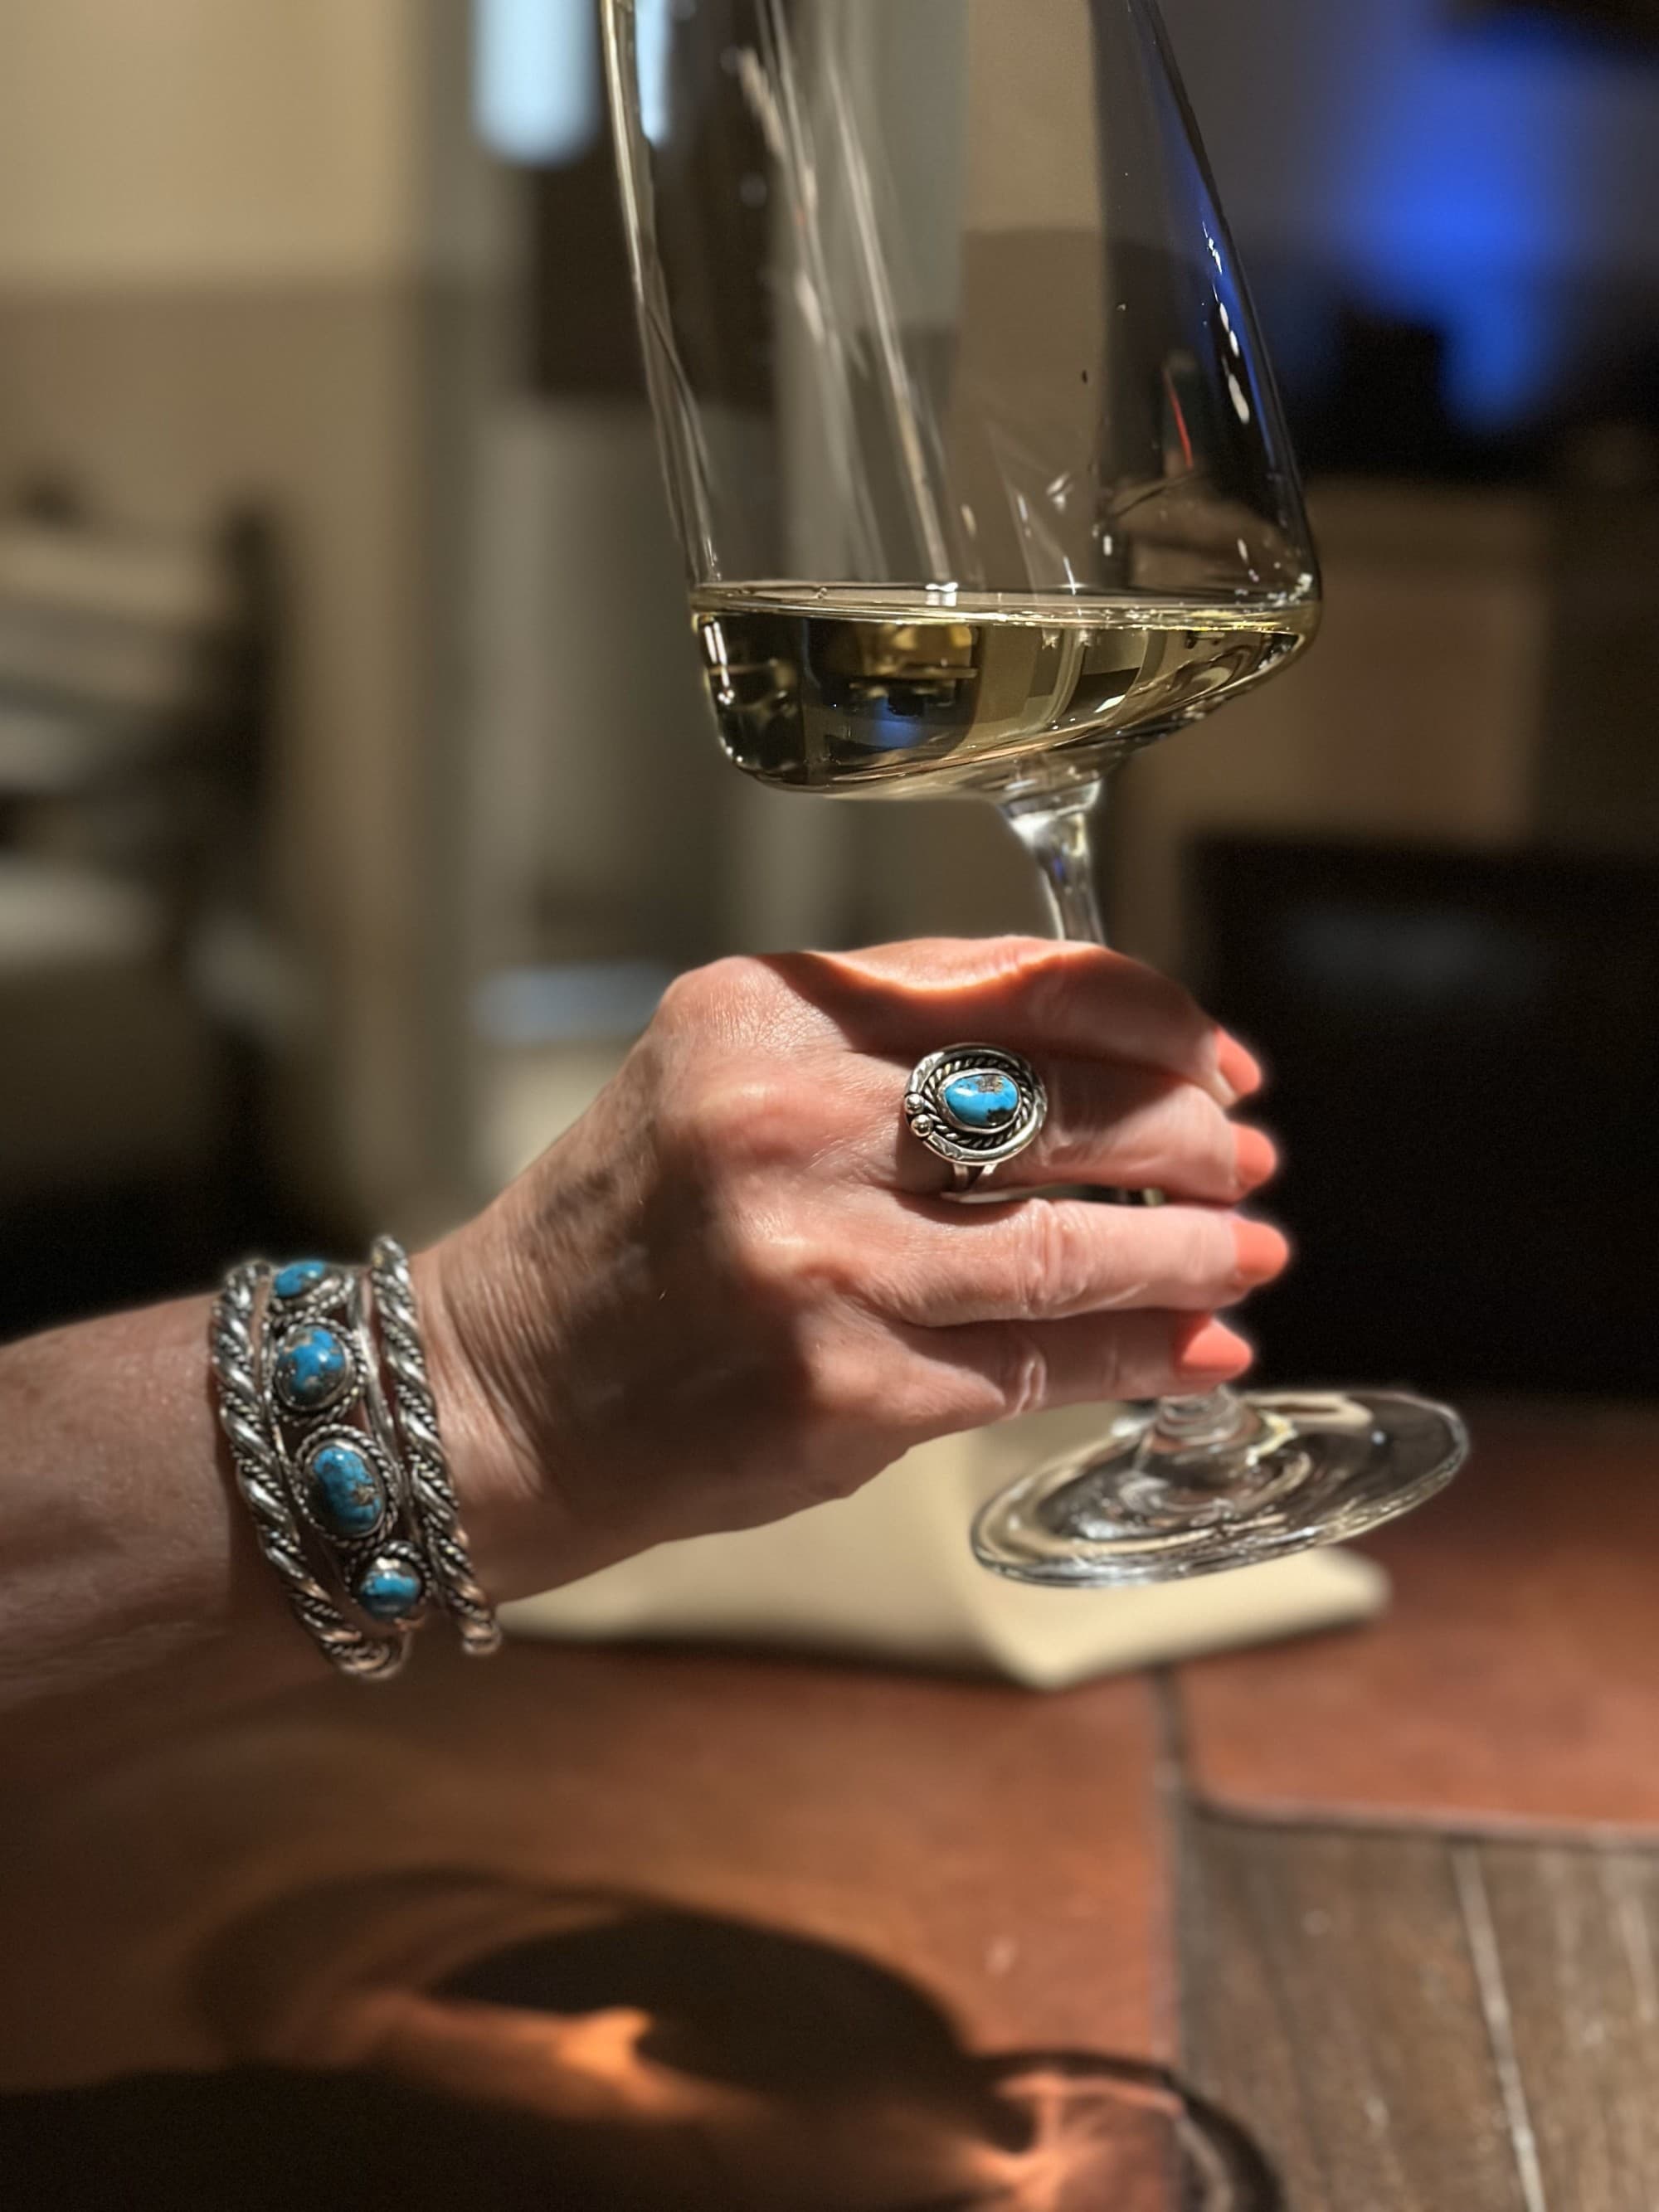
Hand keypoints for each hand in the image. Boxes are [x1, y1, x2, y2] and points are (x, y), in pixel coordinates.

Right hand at [419, 938, 1287, 1596]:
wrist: (500, 1389)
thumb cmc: (630, 1224)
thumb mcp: (726, 1071)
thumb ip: (894, 1041)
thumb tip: (1117, 1073)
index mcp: (767, 1008)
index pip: (1028, 981)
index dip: (1161, 1020)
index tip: (1221, 1060)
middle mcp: (791, 1118)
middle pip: (1070, 1106)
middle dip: (1196, 1138)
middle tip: (1251, 1162)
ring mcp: (820, 1259)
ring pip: (1072, 1244)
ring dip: (1194, 1253)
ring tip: (1255, 1257)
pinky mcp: (844, 1387)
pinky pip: (1037, 1361)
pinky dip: (1138, 1353)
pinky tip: (1195, 1350)